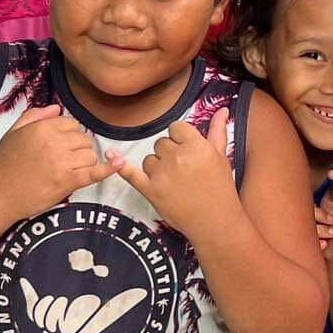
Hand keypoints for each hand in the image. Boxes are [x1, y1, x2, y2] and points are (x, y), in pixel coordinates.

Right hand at [0, 104, 118, 221]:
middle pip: (84, 139)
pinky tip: (120, 164)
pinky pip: (95, 172)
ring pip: (90, 155)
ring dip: (84, 163)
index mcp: (42, 128)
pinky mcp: (68, 182)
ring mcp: (62, 162)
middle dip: (77, 149)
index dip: (69, 136)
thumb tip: (57, 109)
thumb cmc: (3, 165)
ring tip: (66, 172)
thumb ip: (35, 116)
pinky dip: (109, 169)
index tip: (61, 147)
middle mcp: (54, 142)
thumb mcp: (13, 133)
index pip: (72, 125)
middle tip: (62, 162)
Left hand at [108, 110, 239, 238]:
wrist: (215, 222)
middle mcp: (177, 157)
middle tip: (184, 171)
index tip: (187, 151)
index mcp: (196, 146)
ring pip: (149, 159)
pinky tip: (110, 154)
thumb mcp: (221, 157)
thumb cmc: (220, 189)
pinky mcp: (150, 190)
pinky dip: (120, 165)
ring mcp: (162, 174)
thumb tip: (221, 110)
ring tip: (174, 182)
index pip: (176, 128)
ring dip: (157, 167)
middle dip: (169, 154)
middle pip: (161, 143)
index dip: (180, 139)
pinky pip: (131, 174)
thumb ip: (218, 131)